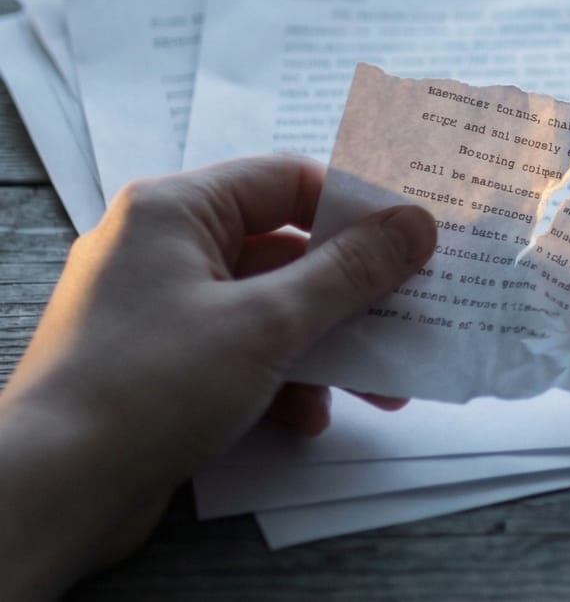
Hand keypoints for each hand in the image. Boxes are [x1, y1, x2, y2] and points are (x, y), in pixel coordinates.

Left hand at [0, 155, 436, 597]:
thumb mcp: (268, 323)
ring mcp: (156, 307)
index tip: (416, 243)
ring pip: (267, 307)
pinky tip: (307, 416)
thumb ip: (350, 272)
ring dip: (326, 345)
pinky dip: (280, 379)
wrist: (52, 489)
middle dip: (352, 294)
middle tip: (411, 316)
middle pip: (284, 249)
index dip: (357, 209)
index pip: (288, 180)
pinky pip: (238, 351)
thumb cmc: (148, 387)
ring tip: (379, 387)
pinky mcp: (157, 364)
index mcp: (175, 210)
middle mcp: (161, 247)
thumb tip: (416, 224)